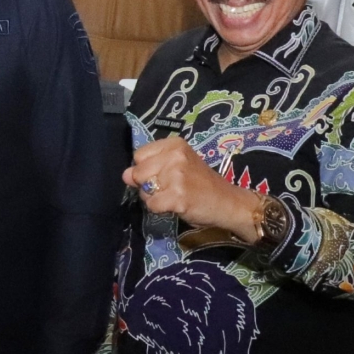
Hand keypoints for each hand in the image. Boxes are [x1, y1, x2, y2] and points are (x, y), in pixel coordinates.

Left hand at [123, 137, 262, 240]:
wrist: (228, 202)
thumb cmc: (201, 183)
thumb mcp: (177, 165)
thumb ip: (150, 166)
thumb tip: (124, 175)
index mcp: (174, 144)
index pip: (138, 155)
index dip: (145, 168)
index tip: (163, 174)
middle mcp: (175, 156)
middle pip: (137, 172)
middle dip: (147, 184)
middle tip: (168, 188)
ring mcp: (176, 176)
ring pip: (143, 190)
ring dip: (153, 198)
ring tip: (173, 196)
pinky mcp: (177, 196)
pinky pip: (152, 205)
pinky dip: (159, 209)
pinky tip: (175, 205)